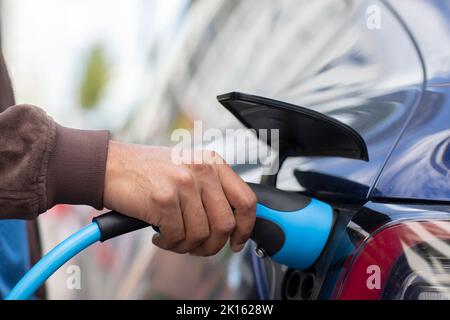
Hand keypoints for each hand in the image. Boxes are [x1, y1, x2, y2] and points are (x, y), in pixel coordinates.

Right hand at [103, 141, 256, 255]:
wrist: (110, 165)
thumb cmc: (149, 171)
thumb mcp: (188, 168)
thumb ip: (211, 190)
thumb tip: (232, 224)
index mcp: (213, 162)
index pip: (246, 200)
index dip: (245, 228)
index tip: (236, 242)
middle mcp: (202, 170)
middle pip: (225, 224)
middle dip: (212, 245)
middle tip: (197, 247)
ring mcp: (183, 184)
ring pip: (201, 235)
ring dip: (186, 246)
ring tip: (173, 238)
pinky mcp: (164, 200)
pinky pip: (177, 237)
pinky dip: (169, 244)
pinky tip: (159, 235)